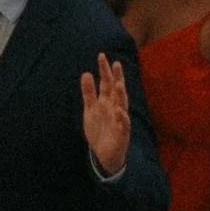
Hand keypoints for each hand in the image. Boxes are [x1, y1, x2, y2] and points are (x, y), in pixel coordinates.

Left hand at [79, 53, 131, 176]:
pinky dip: (122, 118)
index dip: (105, 70)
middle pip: (116, 91)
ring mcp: (119, 120)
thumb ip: (89, 93)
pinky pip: (123, 125)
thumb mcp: (90, 109)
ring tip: (118, 84)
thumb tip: (86, 73)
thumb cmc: (99, 129)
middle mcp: (115, 108)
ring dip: (121, 95)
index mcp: (107, 101)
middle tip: (115, 63)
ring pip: (122, 105)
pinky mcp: (122, 134)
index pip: (107, 83)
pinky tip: (119, 111)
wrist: (103, 154)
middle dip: (116, 77)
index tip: (102, 56)